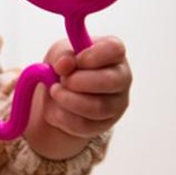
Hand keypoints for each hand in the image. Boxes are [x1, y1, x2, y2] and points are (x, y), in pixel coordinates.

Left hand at [25, 36, 131, 158]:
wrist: (57, 95)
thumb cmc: (65, 67)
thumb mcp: (60, 54)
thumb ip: (62, 55)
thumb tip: (64, 64)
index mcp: (112, 53)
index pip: (114, 49)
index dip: (92, 55)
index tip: (75, 60)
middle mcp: (121, 78)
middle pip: (110, 81)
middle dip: (78, 81)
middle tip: (61, 80)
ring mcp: (116, 104)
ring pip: (97, 107)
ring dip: (68, 100)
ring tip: (54, 92)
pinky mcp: (103, 125)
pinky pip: (84, 125)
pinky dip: (63, 116)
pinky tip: (56, 108)